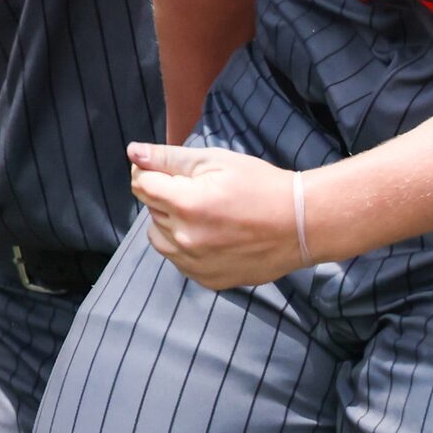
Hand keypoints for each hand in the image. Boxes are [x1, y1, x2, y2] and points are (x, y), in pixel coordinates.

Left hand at [127, 143, 307, 288]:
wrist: (299, 224)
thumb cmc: (260, 185)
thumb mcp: (215, 160)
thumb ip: (168, 158)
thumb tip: (133, 153)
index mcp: (186, 204)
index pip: (141, 185)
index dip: (150, 172)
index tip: (169, 171)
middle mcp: (184, 238)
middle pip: (151, 210)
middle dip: (165, 196)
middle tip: (198, 189)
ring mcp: (195, 264)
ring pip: (159, 238)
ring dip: (169, 223)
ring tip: (201, 213)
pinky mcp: (207, 280)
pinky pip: (178, 261)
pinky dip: (185, 247)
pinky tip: (211, 234)